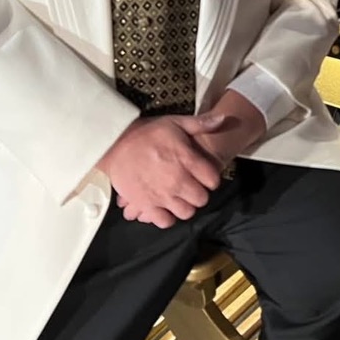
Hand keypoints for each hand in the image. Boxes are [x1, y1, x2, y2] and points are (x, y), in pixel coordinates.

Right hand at [97, 113, 224, 227]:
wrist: (115, 144)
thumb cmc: (148, 132)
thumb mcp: (175, 122)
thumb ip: (200, 123)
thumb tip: (224, 118)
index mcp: (187, 159)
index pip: (212, 179)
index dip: (211, 178)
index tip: (205, 176)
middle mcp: (177, 180)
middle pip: (201, 199)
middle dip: (200, 193)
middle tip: (192, 187)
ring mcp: (162, 194)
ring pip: (186, 213)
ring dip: (185, 206)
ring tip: (180, 197)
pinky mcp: (145, 204)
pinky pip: (165, 221)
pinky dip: (167, 217)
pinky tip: (165, 206)